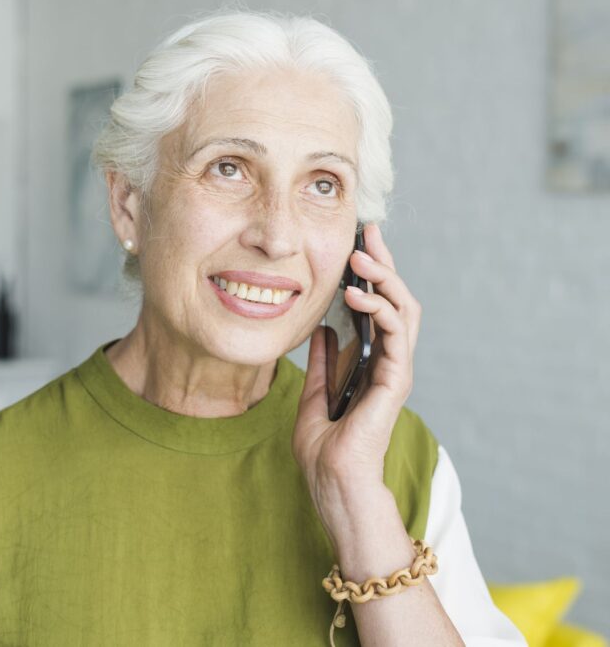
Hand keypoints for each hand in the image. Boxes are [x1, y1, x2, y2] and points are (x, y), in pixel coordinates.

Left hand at [291, 223, 422, 506]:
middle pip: (396, 301)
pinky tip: (357, 295)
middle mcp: (389, 363)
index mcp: (371, 364)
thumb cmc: (324, 451)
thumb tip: (320, 331)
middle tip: (368, 234)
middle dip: (384, 264)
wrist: (332, 482)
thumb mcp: (312, 396)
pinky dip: (381, 310)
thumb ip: (321, 364)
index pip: (377, 309)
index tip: (360, 242)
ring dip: (384, 280)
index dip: (372, 275)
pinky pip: (397, 335)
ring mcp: (396, 371)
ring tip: (360, 258)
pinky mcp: (395, 381)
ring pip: (404, 311)